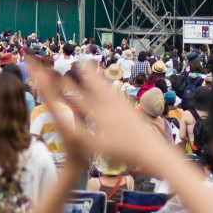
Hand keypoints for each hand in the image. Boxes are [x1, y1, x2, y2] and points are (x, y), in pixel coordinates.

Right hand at [34, 61, 191, 182]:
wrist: (152, 150)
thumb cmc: (124, 151)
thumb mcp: (98, 147)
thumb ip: (80, 136)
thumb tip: (65, 126)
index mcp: (101, 115)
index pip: (81, 100)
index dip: (69, 89)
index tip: (59, 78)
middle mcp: (111, 107)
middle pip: (97, 87)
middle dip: (89, 74)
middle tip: (83, 61)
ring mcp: (123, 108)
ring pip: (109, 89)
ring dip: (101, 79)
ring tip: (96, 70)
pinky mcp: (131, 111)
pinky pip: (119, 96)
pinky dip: (113, 90)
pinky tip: (115, 90)